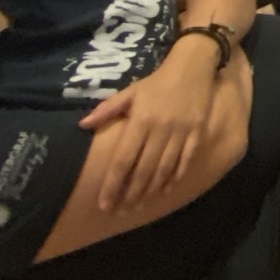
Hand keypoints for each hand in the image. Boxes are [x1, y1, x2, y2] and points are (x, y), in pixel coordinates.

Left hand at [77, 51, 220, 210]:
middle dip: (131, 194)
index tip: (104, 203)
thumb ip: (107, 109)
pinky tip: (166, 189)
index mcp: (141, 121)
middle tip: (121, 212)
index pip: (123, 160)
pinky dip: (176, 176)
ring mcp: (180, 133)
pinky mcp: (197, 133)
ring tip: (139, 206)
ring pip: (164, 169)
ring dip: (151, 190)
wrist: (193, 67)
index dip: (113, 184)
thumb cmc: (157, 82)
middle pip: (143, 170)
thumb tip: (82, 124)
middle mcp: (160, 130)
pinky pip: (186, 160)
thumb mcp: (131, 91)